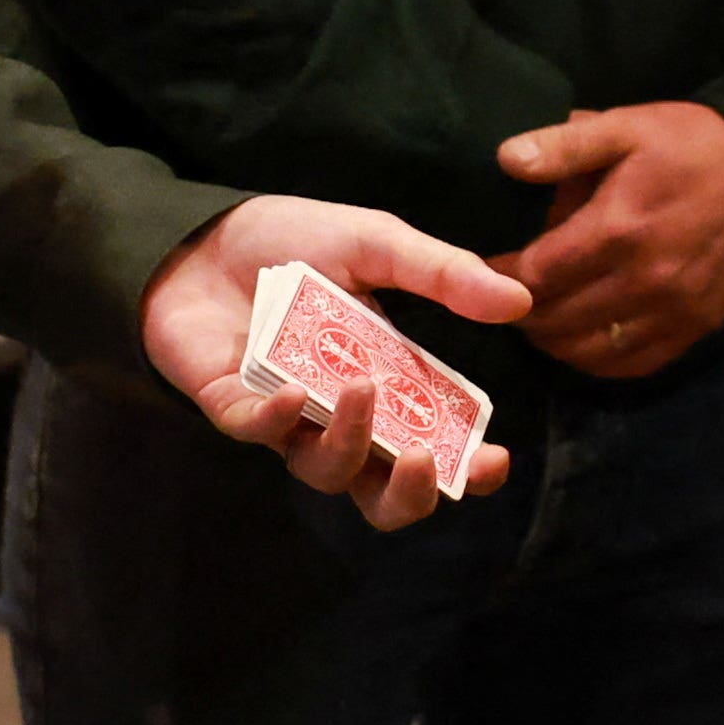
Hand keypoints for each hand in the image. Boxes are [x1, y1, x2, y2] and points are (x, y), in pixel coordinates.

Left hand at [140, 195, 530, 525]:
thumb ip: (442, 274)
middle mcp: (340, 415)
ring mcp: (286, 419)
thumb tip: (519, 302)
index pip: (436, 448)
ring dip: (349, 441)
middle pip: (381, 494)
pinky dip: (279, 418)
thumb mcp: (376, 243)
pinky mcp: (231, 407)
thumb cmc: (292, 241)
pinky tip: (294, 388)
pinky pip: (258, 434)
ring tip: (360, 389)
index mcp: (389, 383)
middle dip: (411, 493)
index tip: (494, 458)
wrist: (203, 230)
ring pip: (324, 471)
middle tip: (424, 460)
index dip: (466, 469)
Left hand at [488, 103, 723, 377]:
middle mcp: (644, 280)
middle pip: (556, 321)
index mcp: (618, 229)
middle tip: (506, 295)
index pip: (535, 277)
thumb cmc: (691, 142)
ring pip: (590, 351)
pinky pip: (634, 364)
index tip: (486, 266)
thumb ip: (564, 145)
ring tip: (539, 317)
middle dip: (521, 312)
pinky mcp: (699, 326)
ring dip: (554, 341)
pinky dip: (598, 360)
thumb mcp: (626, 125)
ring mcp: (675, 311)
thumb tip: (505, 159)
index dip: (500, 277)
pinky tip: (582, 341)